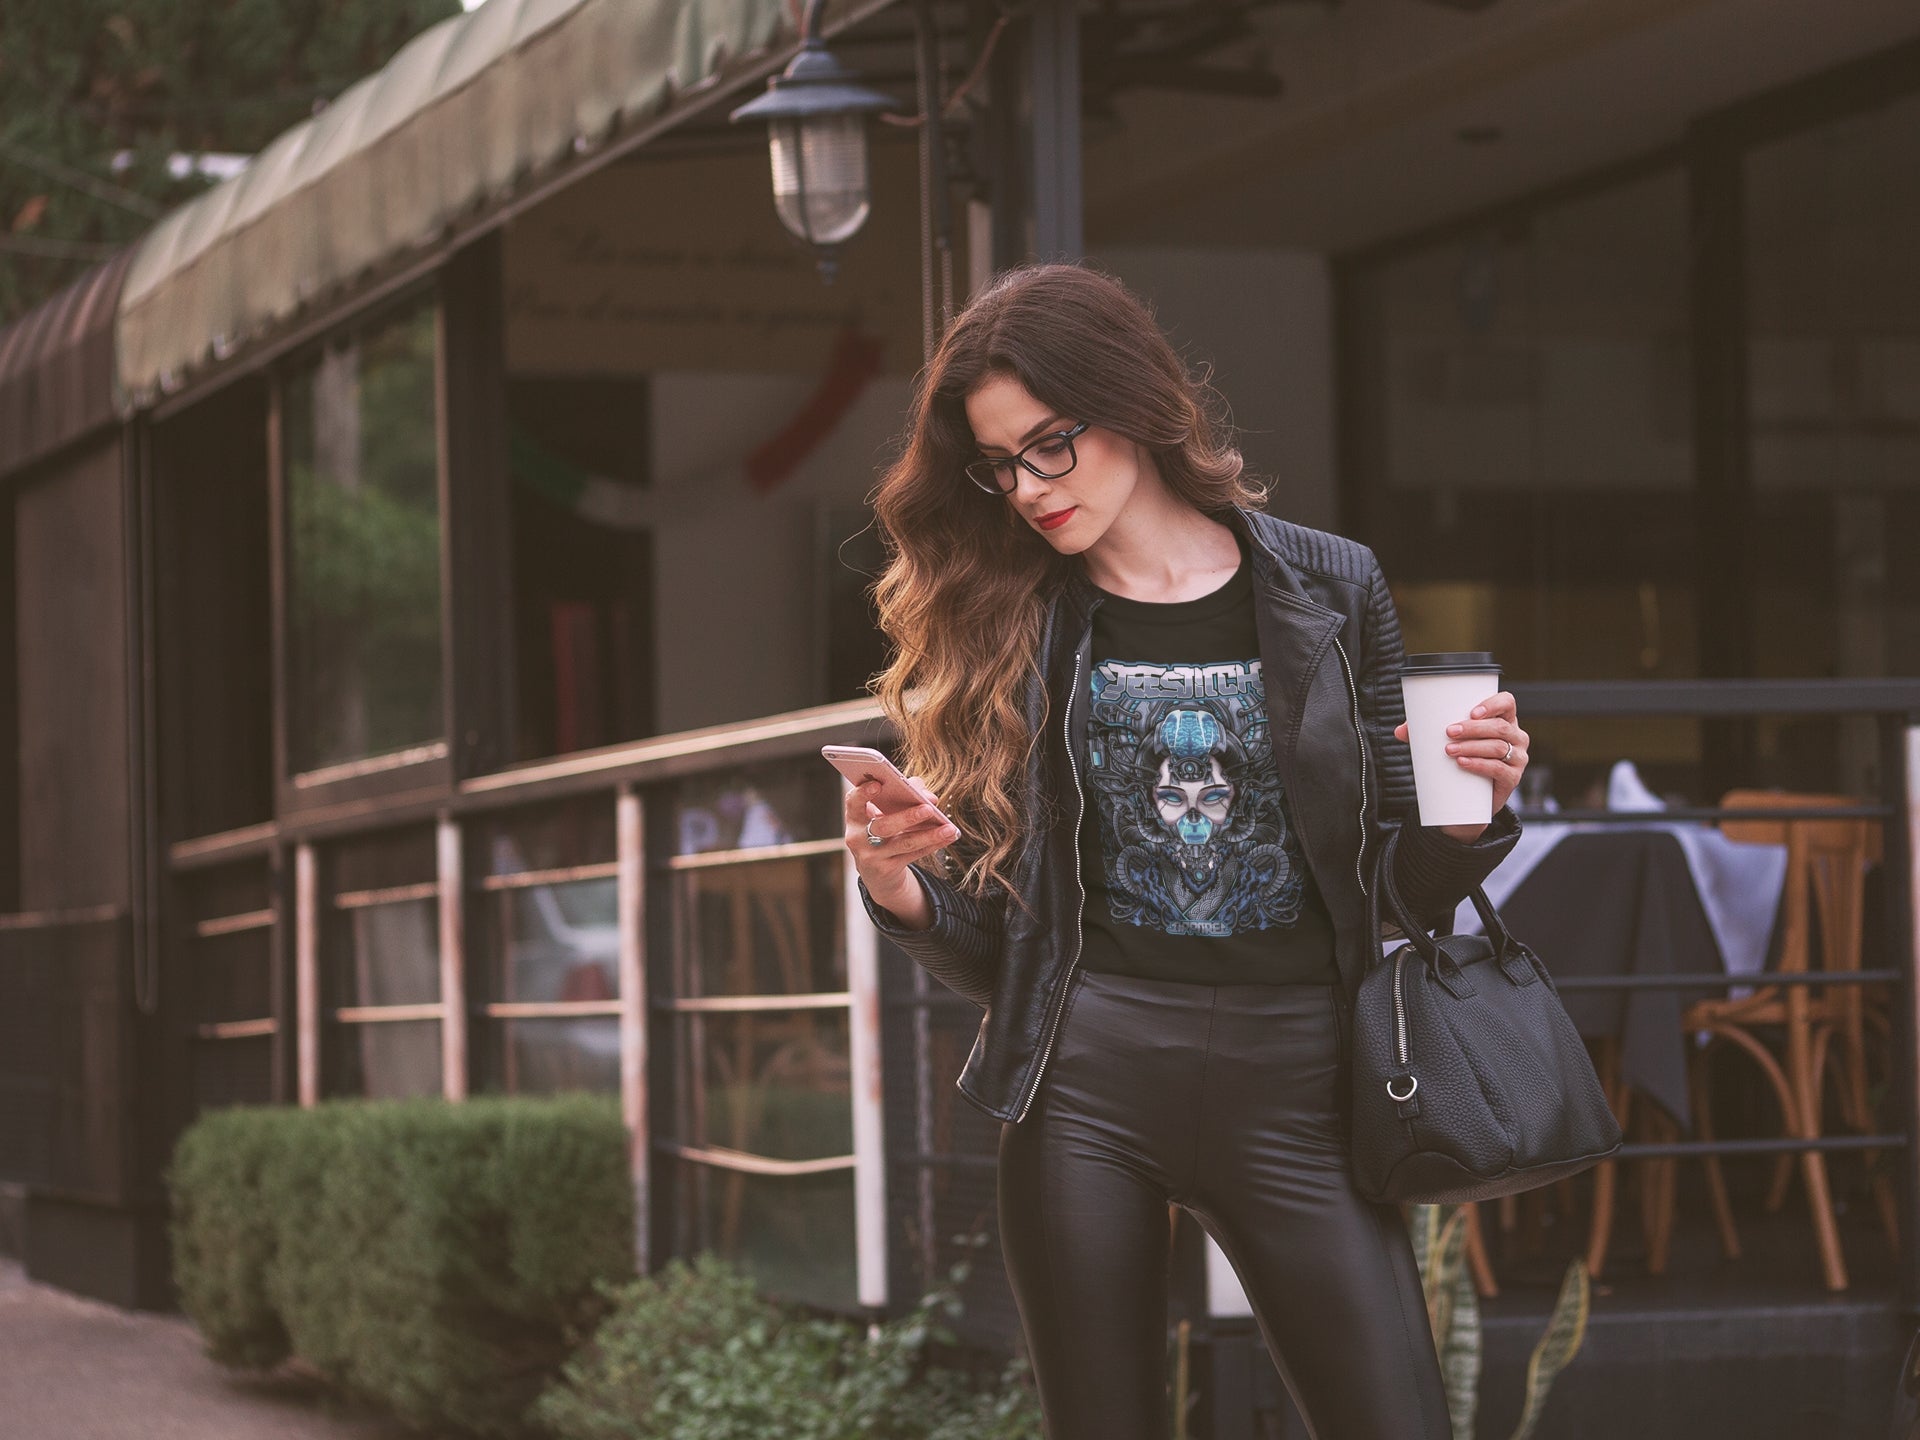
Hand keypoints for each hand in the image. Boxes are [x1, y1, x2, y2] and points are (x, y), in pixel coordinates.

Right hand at [842, 775, 958, 924]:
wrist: (876, 871)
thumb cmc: (883, 830)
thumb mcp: (884, 813)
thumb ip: (903, 793)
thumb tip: (928, 795)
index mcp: (854, 818)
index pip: (853, 802)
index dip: (863, 793)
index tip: (878, 784)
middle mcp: (858, 838)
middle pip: (883, 826)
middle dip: (907, 817)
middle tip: (929, 808)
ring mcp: (871, 857)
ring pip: (904, 843)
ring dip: (929, 835)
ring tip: (949, 827)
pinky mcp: (886, 870)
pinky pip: (913, 855)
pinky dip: (933, 844)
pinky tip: (948, 836)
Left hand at [1393, 690, 1528, 840]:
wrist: (1471, 799)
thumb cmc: (1463, 759)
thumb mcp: (1449, 742)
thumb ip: (1425, 734)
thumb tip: (1400, 731)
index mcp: (1505, 720)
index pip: (1507, 703)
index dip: (1493, 704)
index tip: (1472, 712)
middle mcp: (1516, 737)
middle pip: (1500, 727)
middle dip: (1473, 728)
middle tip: (1448, 732)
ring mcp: (1517, 758)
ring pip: (1498, 747)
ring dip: (1472, 747)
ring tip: (1449, 750)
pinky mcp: (1512, 778)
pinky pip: (1499, 769)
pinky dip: (1479, 765)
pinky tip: (1463, 763)